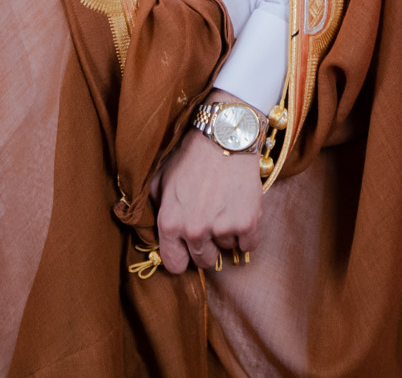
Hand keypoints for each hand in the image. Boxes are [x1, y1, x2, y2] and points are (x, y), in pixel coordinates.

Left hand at [155, 92, 263, 273]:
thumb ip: (155, 207)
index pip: (175, 265)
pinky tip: (242, 211)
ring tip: (226, 204)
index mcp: (169, 224)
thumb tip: (153, 228)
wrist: (225, 135)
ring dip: (227, 233)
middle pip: (204, 260)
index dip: (183, 256)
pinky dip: (248, 232)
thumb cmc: (190, 154)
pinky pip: (249, 245)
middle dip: (207, 245)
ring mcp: (222, 228)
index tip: (189, 247)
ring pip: (227, 248)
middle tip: (211, 220)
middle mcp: (194, 231)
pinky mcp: (247, 223)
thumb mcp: (160, 179)